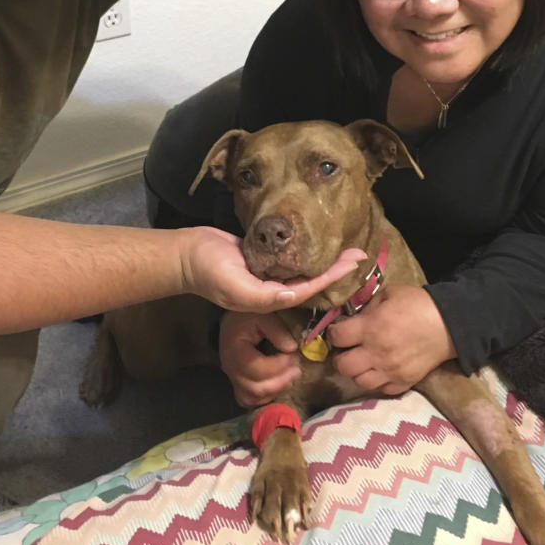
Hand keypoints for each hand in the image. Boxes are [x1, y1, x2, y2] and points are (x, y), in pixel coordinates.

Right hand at [178, 227, 364, 312]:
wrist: (185, 254)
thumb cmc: (208, 270)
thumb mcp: (234, 285)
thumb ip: (262, 294)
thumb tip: (292, 295)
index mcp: (268, 299)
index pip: (307, 289)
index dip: (331, 277)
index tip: (353, 263)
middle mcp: (270, 289)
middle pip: (310, 281)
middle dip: (334, 269)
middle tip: (359, 254)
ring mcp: (265, 276)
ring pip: (301, 271)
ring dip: (323, 261)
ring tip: (345, 249)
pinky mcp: (259, 261)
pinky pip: (287, 261)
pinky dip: (303, 254)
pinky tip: (314, 246)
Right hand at [219, 311, 300, 406]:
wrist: (232, 321)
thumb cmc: (247, 317)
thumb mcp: (263, 315)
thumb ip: (278, 330)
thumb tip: (292, 349)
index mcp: (235, 352)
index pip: (258, 368)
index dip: (280, 365)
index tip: (294, 355)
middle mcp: (231, 369)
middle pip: (257, 388)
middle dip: (281, 381)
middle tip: (297, 369)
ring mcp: (233, 379)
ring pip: (254, 397)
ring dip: (276, 390)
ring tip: (291, 376)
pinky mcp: (238, 384)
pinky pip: (250, 400)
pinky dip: (266, 397)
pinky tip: (278, 385)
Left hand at [326, 285, 456, 394]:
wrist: (449, 324)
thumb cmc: (417, 304)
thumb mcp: (389, 294)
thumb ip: (367, 306)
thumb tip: (353, 317)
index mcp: (370, 328)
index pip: (336, 337)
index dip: (333, 333)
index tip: (339, 331)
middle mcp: (376, 353)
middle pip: (342, 366)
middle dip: (340, 357)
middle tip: (347, 350)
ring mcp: (390, 371)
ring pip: (359, 381)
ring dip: (357, 371)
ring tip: (363, 362)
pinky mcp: (404, 382)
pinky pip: (381, 390)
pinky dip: (378, 382)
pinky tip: (380, 370)